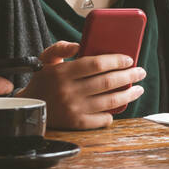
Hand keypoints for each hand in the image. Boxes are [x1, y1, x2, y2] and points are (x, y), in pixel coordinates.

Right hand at [19, 41, 146, 129]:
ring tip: (138, 89)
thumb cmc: (42, 81)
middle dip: (129, 75)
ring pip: (110, 101)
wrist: (28, 108)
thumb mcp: (45, 60)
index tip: (128, 59)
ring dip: (129, 94)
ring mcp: (74, 108)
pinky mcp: (76, 123)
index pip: (97, 64)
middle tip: (140, 72)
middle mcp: (68, 91)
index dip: (116, 60)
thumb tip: (78, 45)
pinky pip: (103, 118)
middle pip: (108, 81)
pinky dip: (113, 112)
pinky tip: (118, 106)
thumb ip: (60, 48)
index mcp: (62, 73)